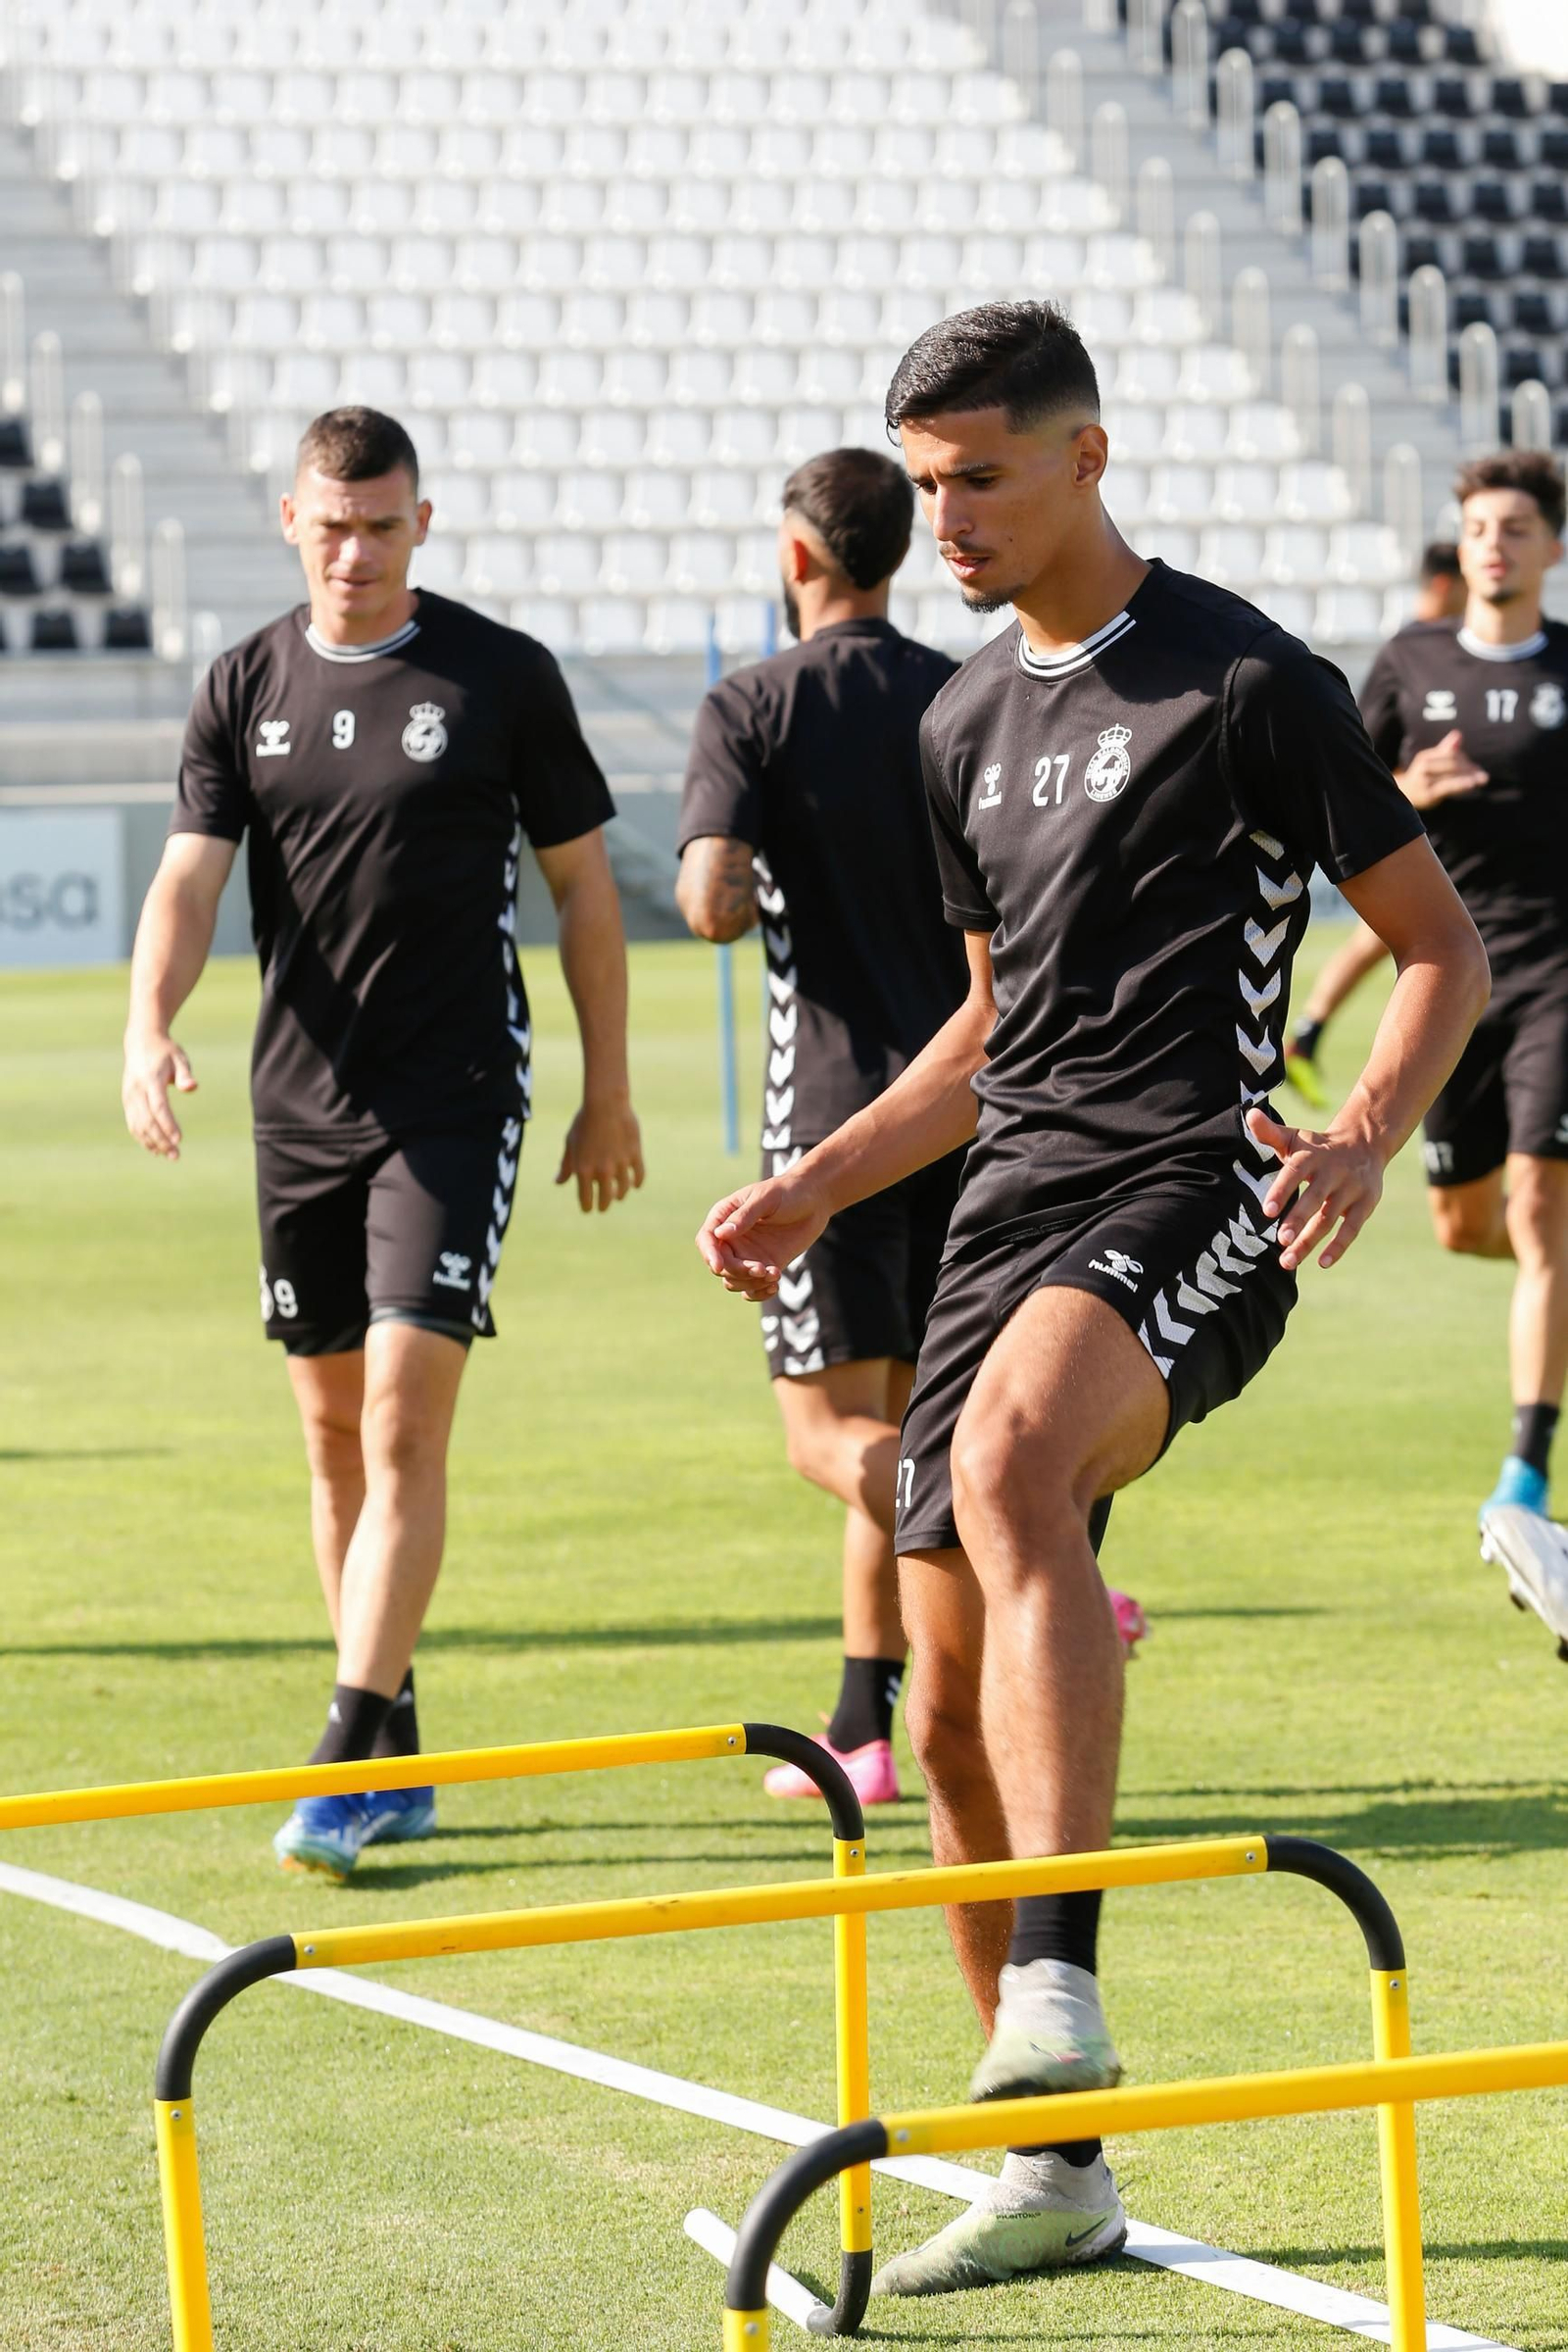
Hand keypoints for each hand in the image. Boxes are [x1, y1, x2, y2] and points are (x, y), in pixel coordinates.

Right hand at [122, 1030, 196, 1158]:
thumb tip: (192, 1087)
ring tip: (169, 1155)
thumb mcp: (179, 1058)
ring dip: (152, 1142)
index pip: (159, 1107)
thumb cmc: (166, 1051)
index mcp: (150, 1079)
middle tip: (176, 1155)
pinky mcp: (127, 1101)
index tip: (179, 1139)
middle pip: (147, 1120)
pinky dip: (142, 1137)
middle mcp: (136, 1090)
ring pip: (137, 1125)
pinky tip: (155, 1149)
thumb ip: (185, 1074)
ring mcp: (129, 1096)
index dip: (168, 1124)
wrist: (141, 1042)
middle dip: (161, 1140)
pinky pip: (132, 1123)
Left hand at [556, 1092, 643, 1211]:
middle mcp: (602, 1170)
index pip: (585, 1199)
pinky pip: (638, 1176)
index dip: (587, 1207)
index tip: (588, 1209)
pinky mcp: (635, 1155)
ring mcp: (620, 1164)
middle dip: (603, 1205)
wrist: (606, 1103)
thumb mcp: (571, 1143)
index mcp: (583, 1169)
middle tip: (603, 1206)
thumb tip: (558, 1183)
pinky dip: (637, 1183)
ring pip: (623, 1190)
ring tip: (618, 1195)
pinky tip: (634, 1184)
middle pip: (606, 1199)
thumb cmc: (584, 1122)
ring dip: (620, 1195)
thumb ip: (566, 1166)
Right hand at [696, 1172, 832, 1298]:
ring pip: (734, 1281)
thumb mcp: (765, 1199)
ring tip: (774, 1274)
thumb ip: (744, 1216)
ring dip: (751, 1283)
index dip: (710, 1255)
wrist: (814, 1201)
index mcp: (724, 1217)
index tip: (720, 1267)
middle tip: (762, 1269)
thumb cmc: (788, 1192)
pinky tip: (775, 1285)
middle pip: (721, 1265)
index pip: (706, 1240)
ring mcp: (746, 1255)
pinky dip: (759, 1292)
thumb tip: (720, 1234)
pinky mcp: (763, 1266)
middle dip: (738, 1271)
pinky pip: (751, 1289)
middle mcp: (731, 1239)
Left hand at [1246, 1106, 1383, 1271]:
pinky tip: (1322, 1263)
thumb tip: (1249, 1115)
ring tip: (1288, 1260)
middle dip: (1298, 1220)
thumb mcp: (1295, 1138)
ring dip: (1310, 1241)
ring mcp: (1352, 1189)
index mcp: (1313, 1155)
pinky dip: (1338, 1247)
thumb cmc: (1318, 1147)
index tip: (1267, 1212)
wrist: (1365, 1143)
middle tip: (1280, 1240)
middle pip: (1315, 1198)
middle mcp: (1334, 1171)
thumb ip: (1270, 1132)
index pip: (1295, 1172)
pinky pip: (1352, 1228)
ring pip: (1330, 1218)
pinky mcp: (1366, 1204)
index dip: (1281, 1190)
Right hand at [1397, 730, 1486, 809]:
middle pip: (1452, 763)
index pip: (1450, 754)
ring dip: (1469, 776)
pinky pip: (1448, 786)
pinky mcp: (1428, 793)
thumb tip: (1458, 734)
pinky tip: (1472, 784)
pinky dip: (1461, 783)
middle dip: (1469, 768)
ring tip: (1483, 779)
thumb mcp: (1431, 763)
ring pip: (1452, 774)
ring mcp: (1425, 780)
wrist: (1404, 798)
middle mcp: (1424, 766)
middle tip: (1483, 776)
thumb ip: (1445, 750)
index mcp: (1426, 757)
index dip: (1465, 759)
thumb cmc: (1421, 779)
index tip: (1476, 768)